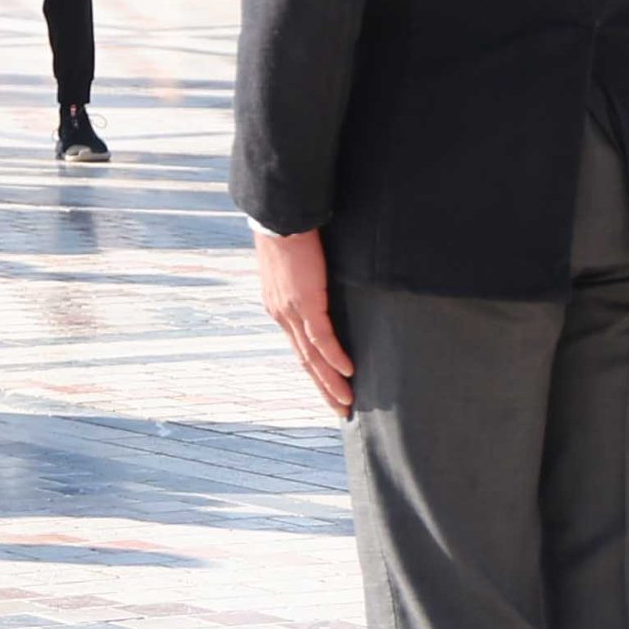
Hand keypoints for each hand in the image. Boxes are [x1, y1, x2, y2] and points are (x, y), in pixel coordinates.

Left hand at [256, 228, 355, 417]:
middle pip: (305, 361)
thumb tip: (325, 295)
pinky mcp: (304, 302)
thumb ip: (308, 288)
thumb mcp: (298, 270)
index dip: (315, 371)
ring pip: (312, 356)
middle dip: (323, 388)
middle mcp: (281, 315)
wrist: (280, 218)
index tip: (329, 390)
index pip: (299, 348)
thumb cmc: (292, 237)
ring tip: (347, 401)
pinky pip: (322, 337)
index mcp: (279, 309)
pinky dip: (335, 357)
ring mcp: (291, 311)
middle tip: (342, 409)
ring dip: (331, 381)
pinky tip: (349, 372)